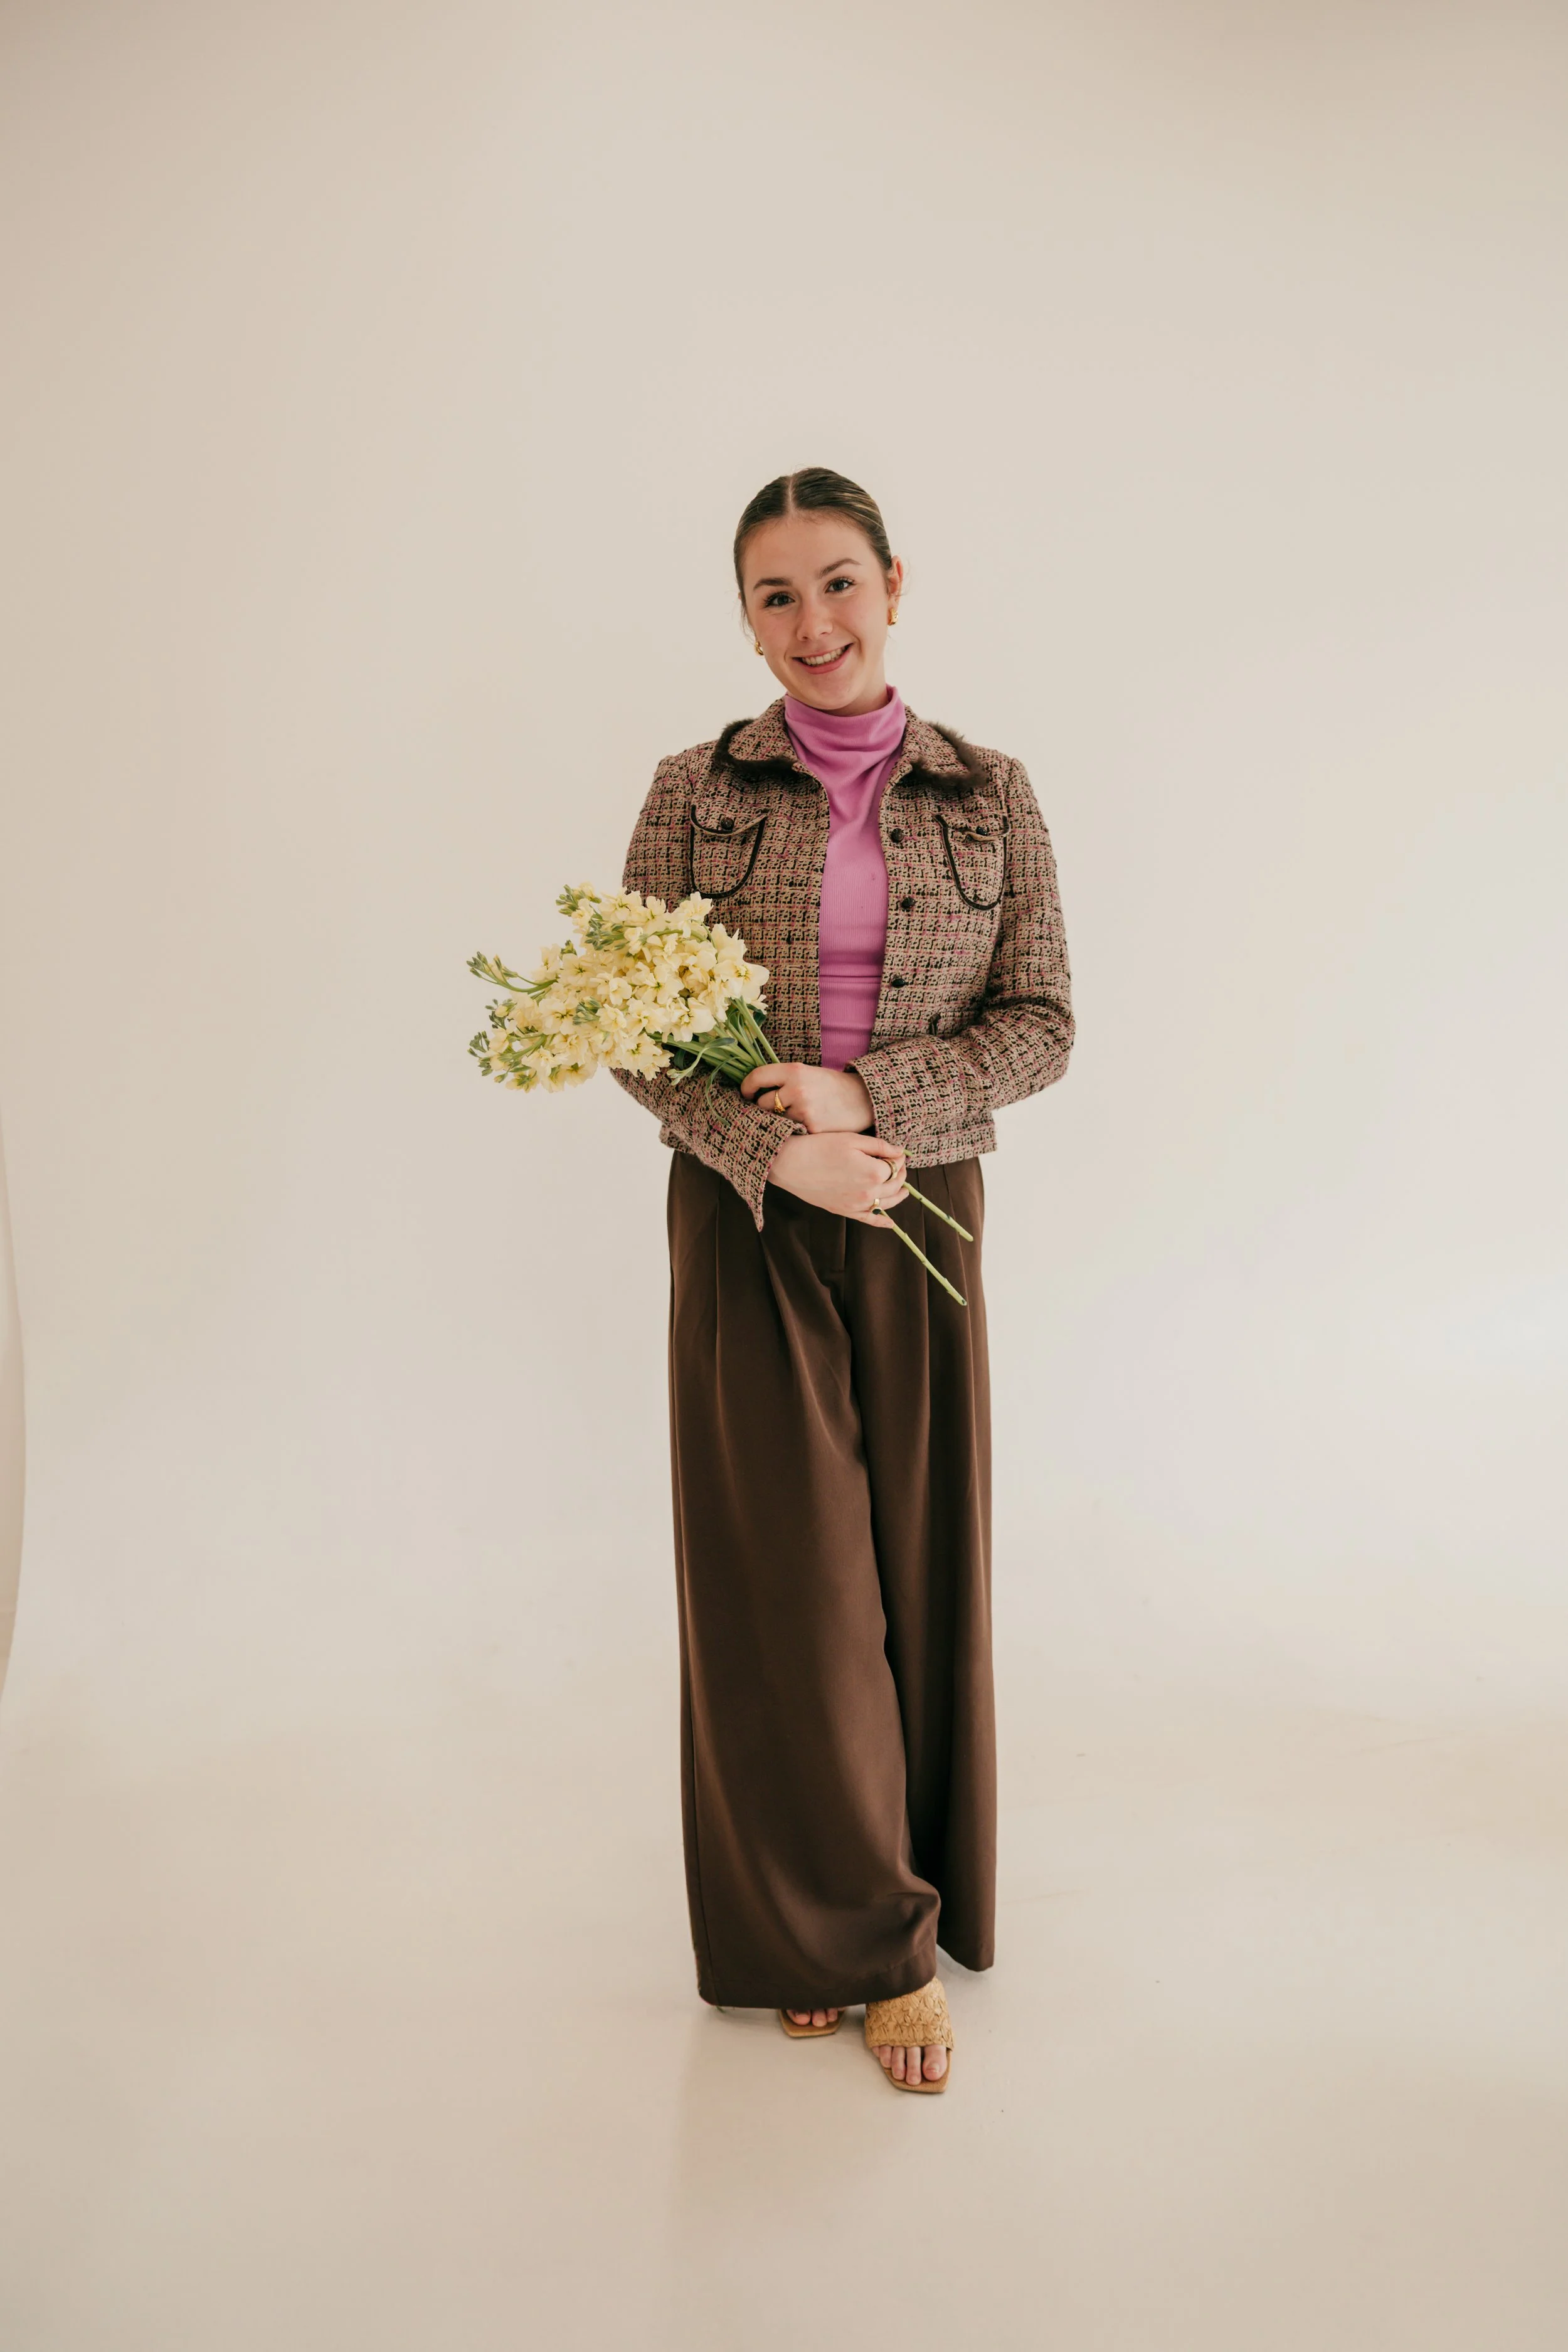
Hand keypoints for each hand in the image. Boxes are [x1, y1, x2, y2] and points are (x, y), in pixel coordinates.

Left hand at [741, 1061, 873, 1133]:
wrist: (863, 1099)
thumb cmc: (831, 1086)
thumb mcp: (808, 1072)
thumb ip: (783, 1079)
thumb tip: (753, 1091)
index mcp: (794, 1070)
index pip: (757, 1077)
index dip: (746, 1087)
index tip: (746, 1094)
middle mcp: (797, 1089)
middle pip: (763, 1103)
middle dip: (764, 1107)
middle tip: (773, 1109)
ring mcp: (804, 1110)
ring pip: (775, 1120)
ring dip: (779, 1121)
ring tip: (793, 1117)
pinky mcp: (811, 1128)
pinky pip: (791, 1131)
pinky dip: (794, 1130)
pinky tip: (804, 1126)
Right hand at [765, 1132, 908, 1226]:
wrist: (790, 1164)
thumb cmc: (819, 1147)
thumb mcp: (852, 1139)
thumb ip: (880, 1146)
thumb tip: (900, 1152)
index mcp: (873, 1172)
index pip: (896, 1166)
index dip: (899, 1158)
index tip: (897, 1152)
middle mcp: (868, 1192)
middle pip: (894, 1185)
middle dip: (900, 1174)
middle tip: (899, 1165)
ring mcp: (856, 1205)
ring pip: (887, 1203)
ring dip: (898, 1195)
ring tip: (904, 1189)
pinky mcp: (844, 1211)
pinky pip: (868, 1219)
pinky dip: (882, 1222)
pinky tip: (890, 1223)